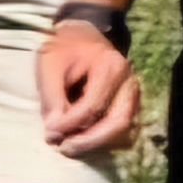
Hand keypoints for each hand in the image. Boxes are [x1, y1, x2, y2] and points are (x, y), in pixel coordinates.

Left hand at [37, 20, 139, 157]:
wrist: (81, 33)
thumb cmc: (64, 47)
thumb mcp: (50, 65)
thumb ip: (52, 98)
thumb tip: (54, 133)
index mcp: (111, 66)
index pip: (93, 106)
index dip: (70, 124)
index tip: (49, 134)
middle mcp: (129, 82)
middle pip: (118, 122)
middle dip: (89, 142)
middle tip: (64, 149)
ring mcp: (133, 94)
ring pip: (124, 131)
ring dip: (97, 143)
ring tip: (70, 146)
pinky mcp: (130, 104)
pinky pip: (123, 131)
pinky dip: (103, 140)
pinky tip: (83, 140)